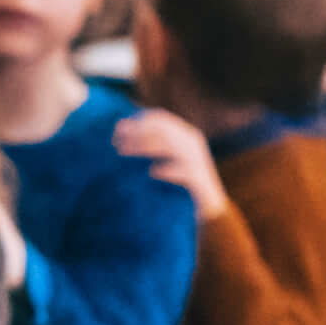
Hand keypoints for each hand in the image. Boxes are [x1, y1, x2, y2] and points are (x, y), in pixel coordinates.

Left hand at [113, 107, 230, 219]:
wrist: (210, 205)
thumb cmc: (181, 181)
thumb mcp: (168, 158)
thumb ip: (151, 144)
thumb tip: (119, 127)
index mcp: (186, 134)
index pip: (161, 118)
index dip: (138, 120)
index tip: (117, 128)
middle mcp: (192, 143)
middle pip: (163, 130)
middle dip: (137, 133)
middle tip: (115, 142)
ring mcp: (198, 159)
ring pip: (170, 146)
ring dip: (144, 146)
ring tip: (122, 151)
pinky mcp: (199, 178)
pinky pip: (183, 171)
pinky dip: (167, 170)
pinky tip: (152, 172)